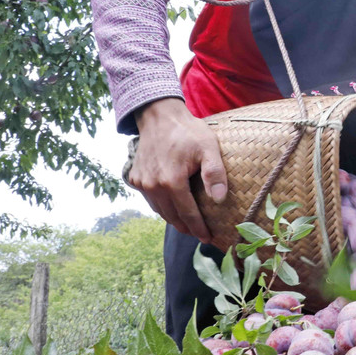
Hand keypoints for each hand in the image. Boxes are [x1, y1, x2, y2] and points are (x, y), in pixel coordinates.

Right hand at [127, 98, 226, 243]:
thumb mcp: (208, 148)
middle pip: (172, 217)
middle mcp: (153, 186)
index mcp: (171, 182)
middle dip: (187, 228)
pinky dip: (162, 207)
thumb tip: (220, 199)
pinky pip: (151, 200)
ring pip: (160, 211)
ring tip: (188, 225)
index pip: (188, 214)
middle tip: (200, 235)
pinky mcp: (135, 178)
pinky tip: (173, 208)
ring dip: (174, 219)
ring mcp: (141, 183)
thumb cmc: (188, 131)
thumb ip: (215, 173)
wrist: (159, 116)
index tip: (208, 238)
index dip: (199, 228)